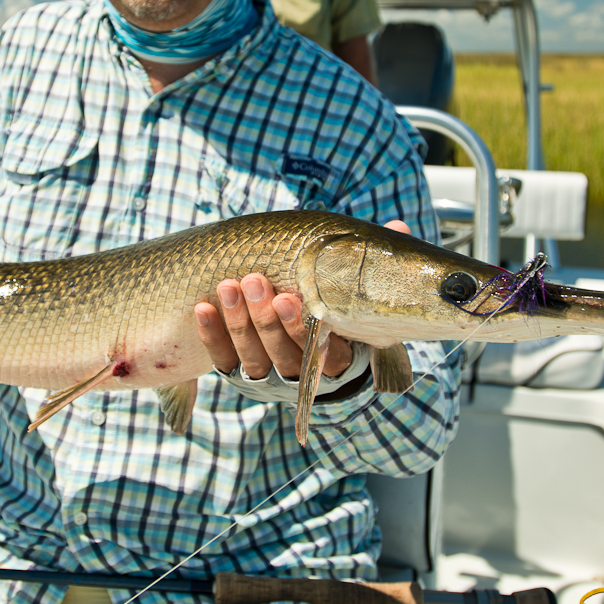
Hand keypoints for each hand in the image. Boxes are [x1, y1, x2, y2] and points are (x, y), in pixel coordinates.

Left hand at [194, 219, 409, 380]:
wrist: (309, 349)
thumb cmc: (338, 309)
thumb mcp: (358, 292)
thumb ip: (374, 262)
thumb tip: (400, 226)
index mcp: (338, 358)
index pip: (321, 351)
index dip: (301, 326)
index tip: (290, 297)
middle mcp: (303, 374)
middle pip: (283, 354)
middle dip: (267, 318)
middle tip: (255, 282)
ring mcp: (270, 377)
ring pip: (253, 357)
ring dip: (239, 321)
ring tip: (228, 285)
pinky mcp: (240, 374)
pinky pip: (223, 358)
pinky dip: (212, 334)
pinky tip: (202, 307)